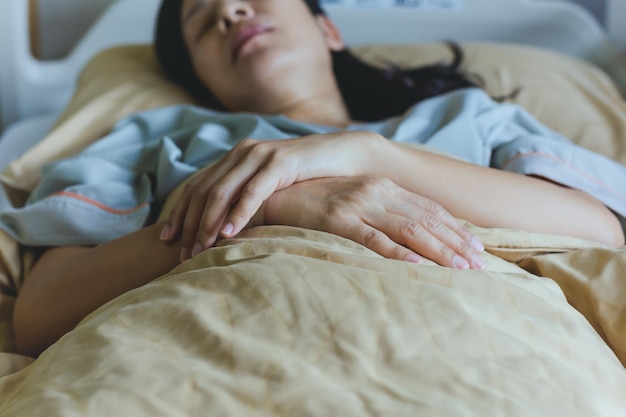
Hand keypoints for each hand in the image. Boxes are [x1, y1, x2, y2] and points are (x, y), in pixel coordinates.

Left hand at [160, 132, 387, 259]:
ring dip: (209, 222)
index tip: (166, 238)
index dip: (179, 211)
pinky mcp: (281, 163)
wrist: (342, 155)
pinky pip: (253, 191)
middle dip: (190, 224)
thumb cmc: (306, 177)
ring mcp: (261, 155)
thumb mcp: (269, 186)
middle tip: (183, 253)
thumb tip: (222, 227)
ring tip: (200, 249)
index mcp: (235, 156)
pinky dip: (238, 213)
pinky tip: (229, 233)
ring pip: (222, 191)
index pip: (196, 185)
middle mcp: (242, 152)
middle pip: (203, 190)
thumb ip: (246, 196)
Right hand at [261, 177, 485, 268]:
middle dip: (455, 243)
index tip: (477, 248)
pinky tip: (416, 266)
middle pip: (426, 220)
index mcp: (383, 186)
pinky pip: (372, 238)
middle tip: (479, 265)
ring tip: (459, 270)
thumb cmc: (318, 202)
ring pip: (407, 229)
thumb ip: (382, 211)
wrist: (278, 194)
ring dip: (437, 251)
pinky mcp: (337, 219)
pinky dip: (396, 253)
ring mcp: (358, 204)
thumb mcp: (356, 200)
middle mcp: (376, 191)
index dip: (455, 228)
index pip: (429, 209)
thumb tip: (411, 233)